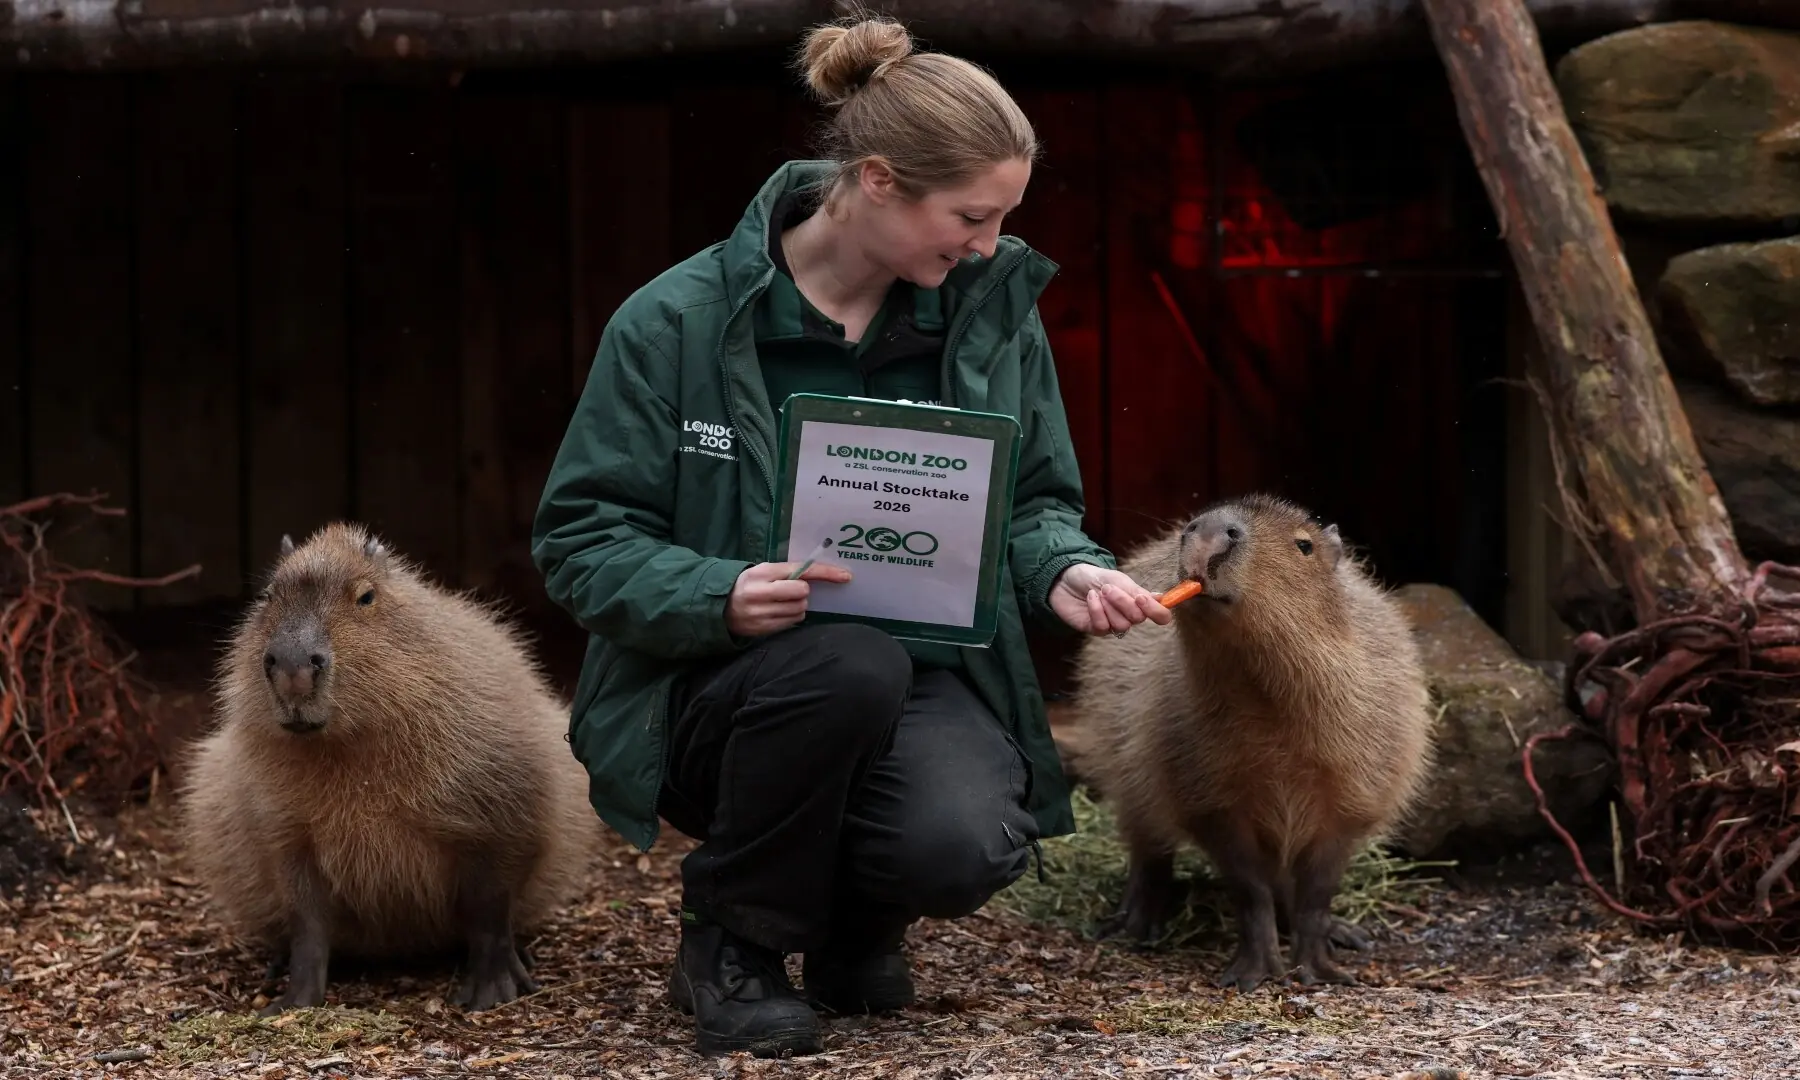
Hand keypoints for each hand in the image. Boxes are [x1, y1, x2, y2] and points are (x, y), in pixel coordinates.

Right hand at [725, 561, 852, 637]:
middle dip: (802, 593)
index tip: (846, 576)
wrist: (719, 606)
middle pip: (802, 592)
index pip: (801, 571)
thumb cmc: (748, 585)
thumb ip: (786, 572)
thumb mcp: (762, 571)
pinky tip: (777, 613)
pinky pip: (791, 623)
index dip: (826, 573)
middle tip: (790, 592)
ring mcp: (761, 613)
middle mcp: (761, 592)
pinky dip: (790, 618)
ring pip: (799, 610)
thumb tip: (817, 577)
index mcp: (763, 572)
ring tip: (781, 603)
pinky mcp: (762, 629)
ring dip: (798, 607)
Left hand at [1049, 562, 1172, 636]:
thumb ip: (1137, 591)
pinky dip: (1096, 610)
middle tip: (1109, 588)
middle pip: (1138, 619)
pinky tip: (1090, 598)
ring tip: (1099, 592)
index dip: (1156, 611)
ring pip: (1122, 625)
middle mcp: (1129, 615)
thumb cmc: (1094, 577)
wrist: (1066, 579)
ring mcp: (1113, 624)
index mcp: (1139, 601)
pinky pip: (1103, 626)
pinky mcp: (1097, 630)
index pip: (1160, 615)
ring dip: (1109, 606)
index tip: (1141, 598)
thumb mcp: (1117, 579)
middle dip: (1123, 602)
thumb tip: (1161, 598)